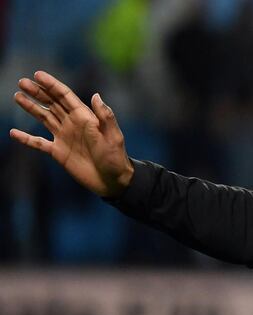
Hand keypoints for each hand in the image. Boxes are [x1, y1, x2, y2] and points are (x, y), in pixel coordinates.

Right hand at [10, 71, 133, 197]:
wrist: (113, 180)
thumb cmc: (116, 157)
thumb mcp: (113, 136)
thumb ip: (105, 116)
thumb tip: (96, 95)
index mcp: (85, 117)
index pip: (65, 96)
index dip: (51, 85)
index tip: (37, 74)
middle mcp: (72, 124)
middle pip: (52, 103)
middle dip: (37, 92)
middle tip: (22, 82)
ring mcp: (64, 137)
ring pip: (44, 118)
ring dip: (31, 107)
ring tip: (17, 96)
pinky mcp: (59, 152)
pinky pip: (39, 143)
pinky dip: (26, 138)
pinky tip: (13, 133)